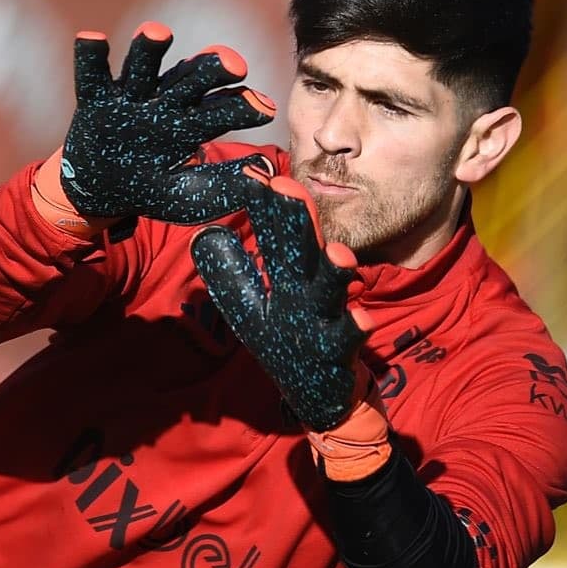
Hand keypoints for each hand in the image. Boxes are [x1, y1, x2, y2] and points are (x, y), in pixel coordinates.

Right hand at [33, 22, 276, 232]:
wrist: (101, 191)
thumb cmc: (151, 189)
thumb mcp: (189, 196)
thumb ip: (224, 185)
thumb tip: (264, 173)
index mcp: (191, 122)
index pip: (222, 108)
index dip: (242, 106)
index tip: (265, 109)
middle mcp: (164, 101)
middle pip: (191, 78)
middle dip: (211, 69)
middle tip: (235, 65)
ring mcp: (129, 97)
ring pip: (142, 66)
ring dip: (150, 48)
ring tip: (160, 34)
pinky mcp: (94, 99)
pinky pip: (91, 75)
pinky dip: (90, 57)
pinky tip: (93, 39)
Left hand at [190, 170, 391, 480]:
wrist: (324, 393)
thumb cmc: (286, 339)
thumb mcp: (250, 305)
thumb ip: (230, 270)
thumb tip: (205, 233)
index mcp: (286, 274)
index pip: (273, 233)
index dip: (263, 205)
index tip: (249, 174)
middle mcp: (309, 289)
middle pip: (302, 249)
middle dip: (296, 219)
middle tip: (285, 187)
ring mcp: (327, 319)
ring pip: (331, 291)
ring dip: (334, 269)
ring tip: (335, 250)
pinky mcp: (340, 353)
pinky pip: (348, 340)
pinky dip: (354, 329)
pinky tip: (361, 320)